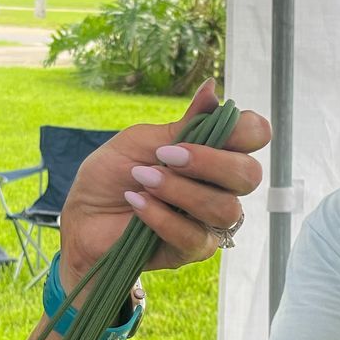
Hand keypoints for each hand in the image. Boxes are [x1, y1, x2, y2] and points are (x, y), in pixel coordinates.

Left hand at [57, 80, 269, 282]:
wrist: (84, 216)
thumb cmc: (113, 174)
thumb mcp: (142, 140)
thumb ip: (183, 124)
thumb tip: (213, 89)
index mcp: (215, 152)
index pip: (256, 136)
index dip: (244, 130)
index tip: (210, 126)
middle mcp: (221, 186)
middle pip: (249, 175)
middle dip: (209, 162)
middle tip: (165, 156)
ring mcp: (210, 221)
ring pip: (224, 208)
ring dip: (179, 190)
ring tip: (142, 181)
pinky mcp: (192, 249)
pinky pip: (193, 236)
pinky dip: (161, 216)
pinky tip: (137, 203)